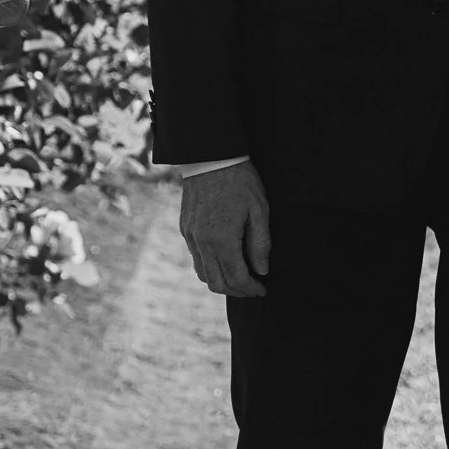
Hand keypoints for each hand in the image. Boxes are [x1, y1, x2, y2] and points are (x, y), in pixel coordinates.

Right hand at [180, 160, 270, 296]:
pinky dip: (210, 266)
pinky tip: (225, 260)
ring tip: (240, 278)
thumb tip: (262, 270)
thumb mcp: (259, 210)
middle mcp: (202, 242)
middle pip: (216, 283)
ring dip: (221, 282)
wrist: (210, 156)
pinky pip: (196, 258)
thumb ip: (260, 244)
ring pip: (203, 273)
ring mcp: (190, 236)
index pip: (236, 278)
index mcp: (222, 239)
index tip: (263, 290)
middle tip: (253, 289)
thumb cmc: (240, 180)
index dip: (251, 289)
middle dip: (236, 291)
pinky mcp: (185, 228)